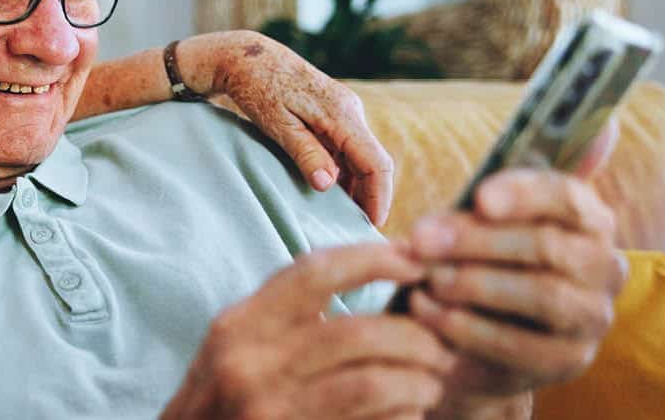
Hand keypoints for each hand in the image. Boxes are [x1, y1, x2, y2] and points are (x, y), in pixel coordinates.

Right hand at [162, 243, 455, 419]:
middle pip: (358, 334)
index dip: (373, 260)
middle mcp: (251, 365)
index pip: (314, 272)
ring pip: (374, 386)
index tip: (415, 262)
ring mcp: (274, 412)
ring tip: (431, 382)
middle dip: (414, 337)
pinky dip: (404, 416)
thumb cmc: (224, 396)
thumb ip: (289, 313)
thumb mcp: (237, 344)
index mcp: (239, 325)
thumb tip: (381, 269)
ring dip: (418, 382)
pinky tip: (409, 412)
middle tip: (440, 345)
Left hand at [182, 31, 394, 225]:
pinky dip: (344, 170)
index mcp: (341, 114)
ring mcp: (345, 109)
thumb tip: (328, 186)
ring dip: (356, 185)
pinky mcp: (335, 111)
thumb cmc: (258, 90)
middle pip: (374, 161)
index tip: (373, 225)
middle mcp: (351, 110)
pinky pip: (348, 146)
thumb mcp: (278, 126)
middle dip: (370, 196)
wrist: (247, 57)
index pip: (376, 163)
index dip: (379, 197)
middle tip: (358, 229)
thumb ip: (305, 154)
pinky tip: (331, 190)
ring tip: (344, 216)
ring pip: (362, 155)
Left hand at [406, 121, 625, 410]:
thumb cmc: (477, 258)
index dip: (525, 194)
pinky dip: (466, 326)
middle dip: (477, 240)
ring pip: (541, 295)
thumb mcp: (484, 216)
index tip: (480, 197)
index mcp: (588, 220)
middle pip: (548, 247)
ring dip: (474, 283)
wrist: (470, 334)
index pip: (569, 197)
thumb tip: (602, 125)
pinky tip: (425, 311)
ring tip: (424, 277)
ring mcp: (590, 319)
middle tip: (420, 238)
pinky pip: (519, 344)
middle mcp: (603, 268)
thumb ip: (514, 179)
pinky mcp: (565, 362)